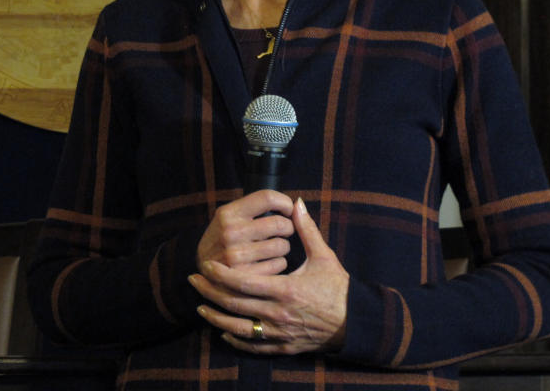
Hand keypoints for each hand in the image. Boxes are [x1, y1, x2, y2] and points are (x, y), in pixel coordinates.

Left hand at [189, 197, 348, 354]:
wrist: (356, 322)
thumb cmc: (339, 288)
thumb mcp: (324, 256)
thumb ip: (307, 229)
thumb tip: (297, 203)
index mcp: (286, 290)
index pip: (244, 283)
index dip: (221, 274)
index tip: (206, 264)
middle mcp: (278, 314)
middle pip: (234, 305)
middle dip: (210, 292)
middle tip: (193, 280)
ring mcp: (279, 332)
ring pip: (238, 328)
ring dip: (216, 317)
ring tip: (200, 306)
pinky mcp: (283, 346)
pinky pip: (252, 345)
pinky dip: (235, 338)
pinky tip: (223, 331)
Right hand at [197, 189, 294, 274]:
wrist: (203, 268)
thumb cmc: (223, 238)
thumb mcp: (228, 217)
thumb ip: (254, 207)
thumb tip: (296, 204)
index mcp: (228, 213)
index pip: (267, 198)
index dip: (284, 202)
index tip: (288, 209)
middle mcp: (230, 232)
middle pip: (279, 223)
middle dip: (288, 227)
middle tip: (285, 230)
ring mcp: (236, 255)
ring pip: (281, 245)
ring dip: (284, 246)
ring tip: (276, 247)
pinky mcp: (245, 276)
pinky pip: (278, 265)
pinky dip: (279, 262)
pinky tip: (270, 261)